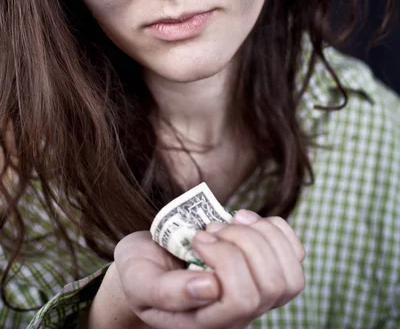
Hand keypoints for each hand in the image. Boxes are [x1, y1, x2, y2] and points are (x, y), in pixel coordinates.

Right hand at [113, 210, 304, 328]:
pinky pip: (295, 251)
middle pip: (271, 285)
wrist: (150, 263)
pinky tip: (243, 219)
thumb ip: (166, 291)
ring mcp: (258, 294)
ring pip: (289, 272)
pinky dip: (273, 227)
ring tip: (227, 222)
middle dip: (242, 243)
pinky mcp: (268, 268)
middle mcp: (240, 315)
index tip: (197, 238)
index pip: (243, 300)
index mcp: (209, 322)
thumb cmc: (142, 272)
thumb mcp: (138, 280)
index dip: (226, 261)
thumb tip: (209, 288)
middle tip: (209, 229)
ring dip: (259, 234)